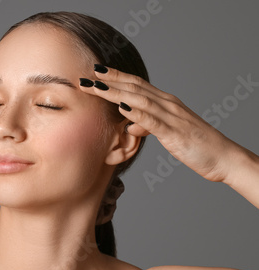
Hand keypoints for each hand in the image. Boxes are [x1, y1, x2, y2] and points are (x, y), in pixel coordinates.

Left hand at [79, 65, 239, 183]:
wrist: (223, 156)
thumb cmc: (194, 145)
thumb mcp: (166, 134)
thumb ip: (148, 126)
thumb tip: (131, 126)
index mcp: (165, 103)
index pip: (137, 85)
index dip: (116, 77)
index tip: (96, 72)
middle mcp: (168, 104)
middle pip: (134, 87)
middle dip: (109, 80)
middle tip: (87, 75)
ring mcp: (171, 117)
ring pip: (139, 100)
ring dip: (116, 93)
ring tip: (97, 87)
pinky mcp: (174, 132)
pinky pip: (153, 120)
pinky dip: (136, 113)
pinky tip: (122, 107)